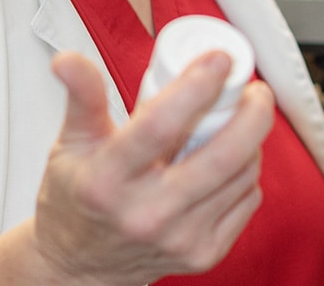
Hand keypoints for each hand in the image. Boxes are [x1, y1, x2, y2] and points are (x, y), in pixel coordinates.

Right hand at [32, 51, 274, 284]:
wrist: (79, 264)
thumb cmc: (77, 198)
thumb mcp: (71, 142)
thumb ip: (81, 95)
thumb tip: (69, 59)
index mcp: (107, 179)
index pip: (159, 126)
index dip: (196, 87)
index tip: (219, 59)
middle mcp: (146, 213)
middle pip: (221, 156)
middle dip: (252, 113)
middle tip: (254, 89)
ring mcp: (179, 239)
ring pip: (241, 175)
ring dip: (252, 139)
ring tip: (241, 119)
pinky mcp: (203, 255)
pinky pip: (246, 201)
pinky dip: (247, 171)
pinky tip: (232, 158)